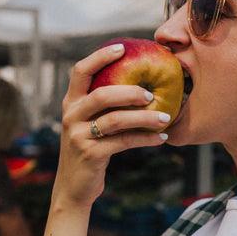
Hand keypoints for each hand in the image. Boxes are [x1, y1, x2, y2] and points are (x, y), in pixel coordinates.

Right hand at [56, 44, 171, 208]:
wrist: (74, 188)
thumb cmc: (89, 150)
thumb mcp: (89, 125)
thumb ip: (102, 107)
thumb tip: (140, 85)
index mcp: (71, 103)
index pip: (80, 71)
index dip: (100, 57)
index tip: (122, 48)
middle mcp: (71, 116)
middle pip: (102, 94)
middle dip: (130, 91)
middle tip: (152, 94)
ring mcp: (79, 135)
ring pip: (116, 120)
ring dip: (144, 118)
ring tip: (166, 117)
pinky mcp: (91, 154)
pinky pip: (124, 141)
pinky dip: (145, 138)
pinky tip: (161, 138)